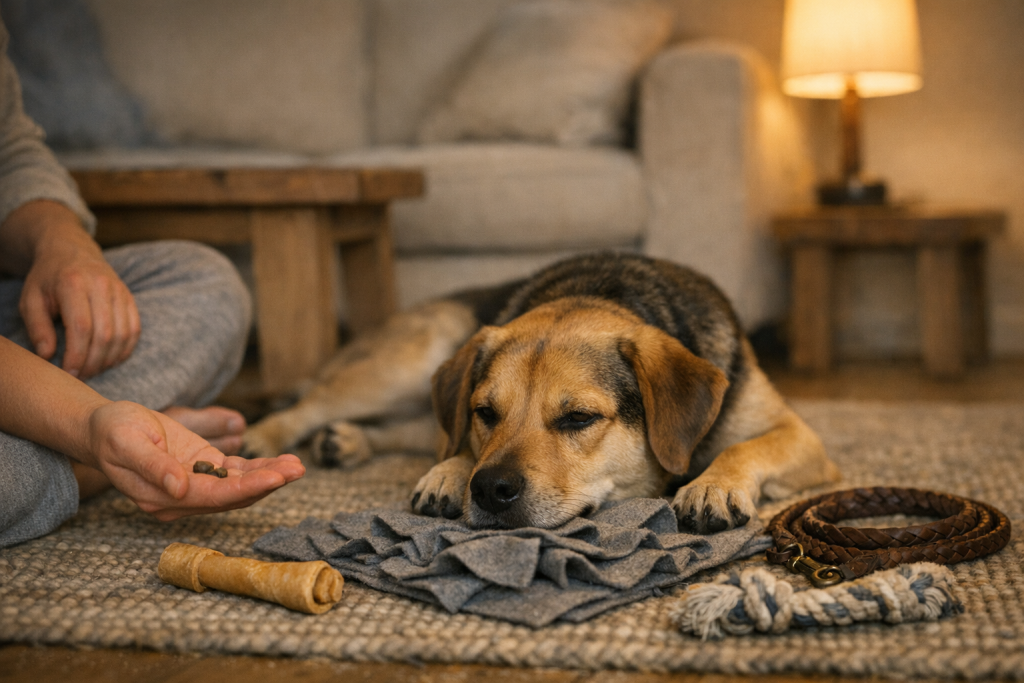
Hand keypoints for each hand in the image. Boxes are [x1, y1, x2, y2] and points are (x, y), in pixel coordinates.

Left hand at [13, 201, 140, 377]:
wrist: (71, 251)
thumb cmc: (47, 279)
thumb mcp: (31, 299)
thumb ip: (37, 327)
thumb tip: (48, 356)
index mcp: (73, 283)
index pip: (81, 327)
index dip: (77, 355)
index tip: (68, 372)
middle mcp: (101, 285)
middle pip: (105, 334)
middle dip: (94, 362)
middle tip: (80, 375)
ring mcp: (120, 291)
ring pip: (123, 334)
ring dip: (109, 359)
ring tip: (93, 369)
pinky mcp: (130, 298)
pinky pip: (135, 330)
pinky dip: (124, 350)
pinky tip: (109, 359)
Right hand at [86, 401, 304, 520]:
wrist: (104, 427)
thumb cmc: (113, 433)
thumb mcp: (127, 444)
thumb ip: (154, 467)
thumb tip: (179, 488)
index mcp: (162, 498)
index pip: (213, 496)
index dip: (246, 488)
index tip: (275, 479)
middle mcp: (182, 498)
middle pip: (233, 496)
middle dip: (268, 483)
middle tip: (298, 469)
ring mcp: (195, 485)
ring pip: (239, 486)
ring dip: (270, 477)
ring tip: (298, 465)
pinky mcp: (203, 469)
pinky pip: (236, 472)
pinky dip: (260, 468)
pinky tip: (283, 463)